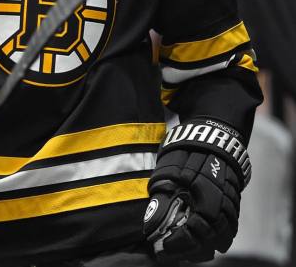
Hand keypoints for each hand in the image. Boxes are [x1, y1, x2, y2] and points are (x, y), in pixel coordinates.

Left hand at [143, 148, 241, 262]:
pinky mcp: (234, 200)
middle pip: (210, 237)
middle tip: (170, 252)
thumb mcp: (168, 168)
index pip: (194, 230)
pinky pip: (230, 226)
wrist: (214, 132)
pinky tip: (204, 242)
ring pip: (222, 235)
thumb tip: (151, 224)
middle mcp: (221, 200)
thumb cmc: (186, 148)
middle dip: (190, 249)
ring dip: (204, 246)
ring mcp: (231, 201)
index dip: (178, 242)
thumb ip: (161, 195)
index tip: (162, 247)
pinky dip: (217, 237)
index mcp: (203, 192)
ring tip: (184, 251)